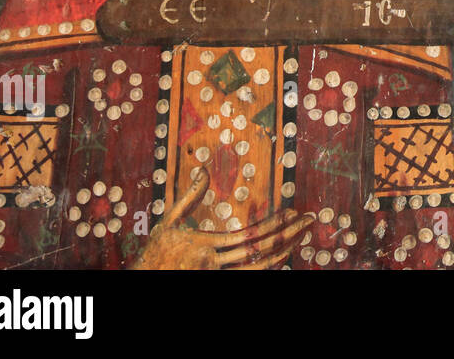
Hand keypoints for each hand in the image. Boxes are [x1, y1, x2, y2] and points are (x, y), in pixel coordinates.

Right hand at [129, 167, 314, 269]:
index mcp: (203, 245)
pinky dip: (269, 267)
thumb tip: (203, 168)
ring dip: (284, 252)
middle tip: (310, 220)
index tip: (292, 211)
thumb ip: (188, 198)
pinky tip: (283, 254)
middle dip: (288, 235)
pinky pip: (249, 277)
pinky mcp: (217, 284)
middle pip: (259, 252)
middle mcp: (213, 265)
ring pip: (258, 270)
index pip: (247, 235)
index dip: (274, 224)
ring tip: (302, 237)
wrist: (143, 280)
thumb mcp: (168, 224)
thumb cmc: (155, 253)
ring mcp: (216, 278)